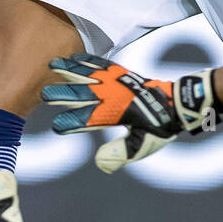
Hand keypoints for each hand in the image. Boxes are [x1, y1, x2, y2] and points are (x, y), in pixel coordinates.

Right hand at [43, 55, 222, 172]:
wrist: (177, 104)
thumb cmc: (159, 127)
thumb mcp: (143, 144)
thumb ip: (122, 153)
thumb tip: (101, 164)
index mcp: (118, 114)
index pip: (90, 120)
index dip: (73, 123)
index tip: (57, 126)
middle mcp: (115, 96)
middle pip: (84, 94)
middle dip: (64, 94)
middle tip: (45, 95)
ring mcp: (117, 82)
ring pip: (89, 74)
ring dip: (70, 70)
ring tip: (52, 64)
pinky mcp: (121, 73)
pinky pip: (101, 63)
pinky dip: (87, 59)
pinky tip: (74, 57)